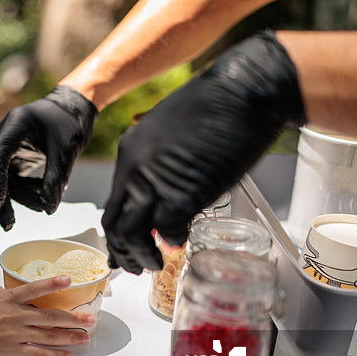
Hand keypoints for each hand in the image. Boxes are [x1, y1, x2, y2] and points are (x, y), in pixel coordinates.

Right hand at [0, 86, 97, 230]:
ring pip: (3, 180)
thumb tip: (48, 209)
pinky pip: (12, 180)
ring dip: (19, 197)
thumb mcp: (66, 152)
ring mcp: (7, 148)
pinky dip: (25, 191)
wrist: (75, 107)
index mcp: (13, 127)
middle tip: (9, 223)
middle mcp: (4, 137)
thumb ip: (55, 180)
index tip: (0, 203)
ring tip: (42, 205)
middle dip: (0, 199)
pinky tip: (42, 196)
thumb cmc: (70, 121)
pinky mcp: (15, 157)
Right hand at [0, 275, 93, 355]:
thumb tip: (6, 288)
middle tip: (90, 319)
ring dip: (70, 336)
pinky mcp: (12, 351)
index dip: (52, 284)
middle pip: (50, 316)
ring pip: (49, 335)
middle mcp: (13, 316)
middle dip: (73, 318)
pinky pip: (38, 354)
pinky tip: (67, 355)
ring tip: (84, 337)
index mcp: (6, 300)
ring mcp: (14, 335)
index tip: (68, 280)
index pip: (33, 289)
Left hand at [102, 31, 306, 273]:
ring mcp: (156, 181)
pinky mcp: (183, 191)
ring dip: (142, 255)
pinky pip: (166, 229)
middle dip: (122, 251)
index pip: (113, 203)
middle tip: (136, 266)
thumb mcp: (170, 131)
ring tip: (154, 265)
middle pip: (114, 223)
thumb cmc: (216, 106)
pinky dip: (171, 241)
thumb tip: (163, 191)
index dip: (118, 231)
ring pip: (132, 234)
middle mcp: (134, 169)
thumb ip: (159, 162)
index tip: (124, 247)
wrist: (243, 89)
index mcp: (130, 153)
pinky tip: (180, 242)